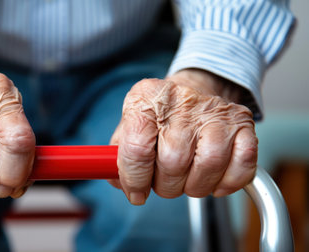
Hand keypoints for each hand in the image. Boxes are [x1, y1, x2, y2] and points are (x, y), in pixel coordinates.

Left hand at [110, 69, 256, 204]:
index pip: (137, 148)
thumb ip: (118, 156)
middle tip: (165, 182)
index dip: (135, 179)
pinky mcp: (242, 121)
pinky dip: (228, 182)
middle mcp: (181, 101)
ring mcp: (214, 110)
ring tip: (187, 180)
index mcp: (145, 99)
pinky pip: (242, 164)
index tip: (137, 193)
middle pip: (173, 161)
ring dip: (196, 186)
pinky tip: (214, 178)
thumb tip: (119, 183)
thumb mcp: (130, 125)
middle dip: (166, 185)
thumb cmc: (159, 115)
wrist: (194, 89)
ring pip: (208, 165)